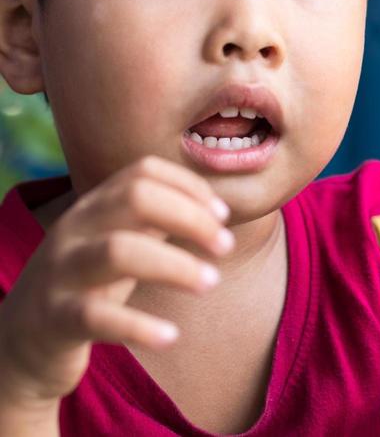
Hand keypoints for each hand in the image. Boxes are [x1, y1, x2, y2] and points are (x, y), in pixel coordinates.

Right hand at [0, 155, 233, 405]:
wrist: (19, 343)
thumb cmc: (86, 285)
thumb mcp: (119, 242)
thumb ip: (155, 220)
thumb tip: (212, 208)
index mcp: (94, 205)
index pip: (144, 171)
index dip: (189, 185)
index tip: (222, 214)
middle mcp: (75, 228)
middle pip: (136, 198)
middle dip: (190, 217)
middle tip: (224, 246)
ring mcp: (61, 271)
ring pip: (119, 251)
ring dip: (175, 265)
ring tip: (211, 282)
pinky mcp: (54, 318)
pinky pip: (97, 317)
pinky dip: (138, 326)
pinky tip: (170, 336)